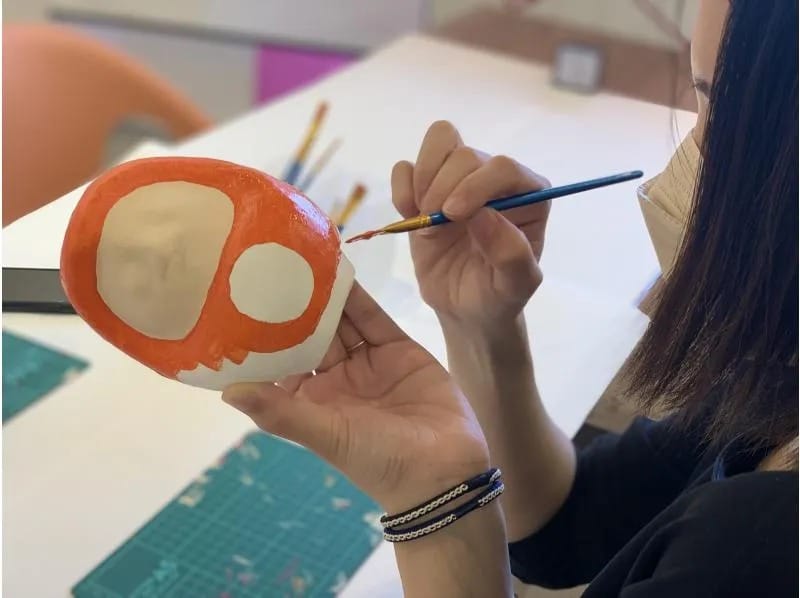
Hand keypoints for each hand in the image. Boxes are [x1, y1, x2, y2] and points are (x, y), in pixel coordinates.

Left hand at [222, 284, 488, 512]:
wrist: (446, 471)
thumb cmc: (377, 460)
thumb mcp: (326, 436)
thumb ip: (280, 412)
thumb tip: (227, 391)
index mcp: (310, 400)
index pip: (278, 361)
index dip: (259, 336)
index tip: (233, 302)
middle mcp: (334, 378)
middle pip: (307, 335)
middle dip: (289, 305)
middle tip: (265, 265)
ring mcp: (365, 362)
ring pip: (339, 321)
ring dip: (321, 295)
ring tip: (299, 258)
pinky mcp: (396, 348)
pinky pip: (372, 318)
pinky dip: (357, 296)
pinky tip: (340, 270)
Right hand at [393, 121, 549, 327]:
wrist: (465, 309)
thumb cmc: (497, 296)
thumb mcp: (515, 286)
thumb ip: (510, 254)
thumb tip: (483, 215)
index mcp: (529, 195)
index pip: (503, 167)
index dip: (475, 185)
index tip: (454, 215)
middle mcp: (496, 179)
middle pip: (465, 154)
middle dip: (444, 188)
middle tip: (435, 228)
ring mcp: (460, 179)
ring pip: (439, 142)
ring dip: (423, 179)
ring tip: (423, 218)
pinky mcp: (427, 188)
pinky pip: (407, 166)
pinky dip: (402, 188)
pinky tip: (408, 216)